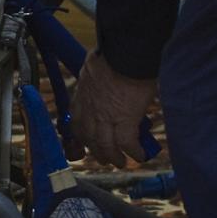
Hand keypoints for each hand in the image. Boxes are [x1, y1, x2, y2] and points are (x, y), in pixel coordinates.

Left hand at [69, 49, 158, 167]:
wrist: (126, 54)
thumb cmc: (114, 55)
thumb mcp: (95, 69)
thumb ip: (95, 81)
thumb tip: (103, 79)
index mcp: (82, 96)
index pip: (76, 123)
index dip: (80, 137)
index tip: (83, 145)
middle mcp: (90, 110)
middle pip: (89, 139)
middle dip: (96, 152)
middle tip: (104, 158)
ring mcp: (105, 117)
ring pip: (105, 146)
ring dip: (113, 157)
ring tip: (121, 163)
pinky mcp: (125, 120)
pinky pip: (127, 144)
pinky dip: (133, 152)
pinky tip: (140, 155)